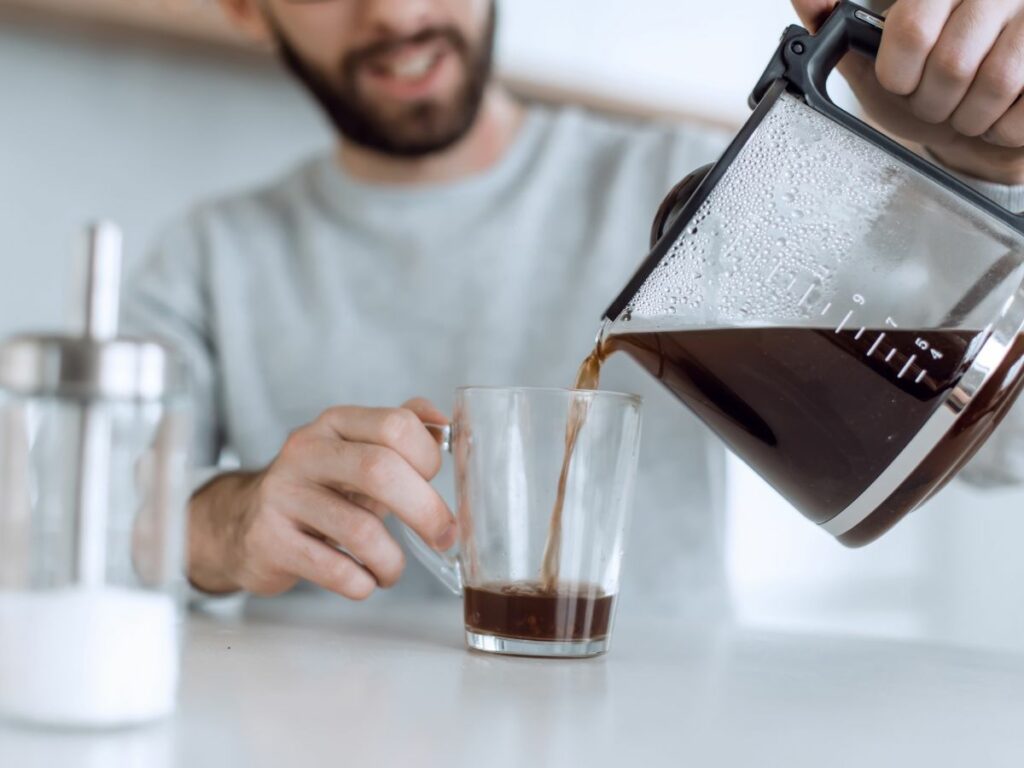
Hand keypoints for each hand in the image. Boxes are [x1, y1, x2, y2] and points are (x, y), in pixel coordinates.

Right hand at [187, 398, 455, 599]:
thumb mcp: (357, 453)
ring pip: (359, 530)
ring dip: (391, 561)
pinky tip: (364, 581)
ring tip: (391, 570)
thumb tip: (444, 424)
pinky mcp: (269, 540)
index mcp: (336, 424)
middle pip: (380, 470)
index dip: (429, 458)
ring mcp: (283, 495)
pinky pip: (333, 569)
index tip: (435, 485)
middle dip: (425, 510)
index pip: (395, 425)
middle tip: (444, 536)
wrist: (242, 524)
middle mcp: (306, 451)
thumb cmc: (319, 489)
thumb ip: (403, 434)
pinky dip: (361, 583)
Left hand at [791, 0, 1023, 184]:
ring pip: (994, 84)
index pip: (911, 31)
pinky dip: (1002, 128)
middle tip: (934, 100)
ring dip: (969, 116)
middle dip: (932, 102)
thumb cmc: (924, 81)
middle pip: (951, 65)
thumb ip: (832, 22)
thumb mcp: (873, 54)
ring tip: (965, 109)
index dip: (900, 74)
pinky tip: (997, 113)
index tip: (903, 81)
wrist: (982, 111)